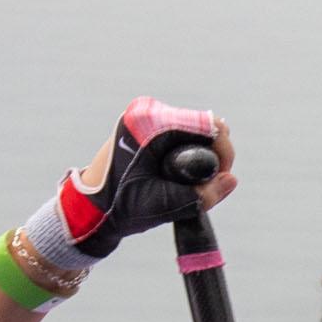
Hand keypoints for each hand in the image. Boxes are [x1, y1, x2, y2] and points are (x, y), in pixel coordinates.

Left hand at [20, 98, 232, 286]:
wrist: (90, 209)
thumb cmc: (122, 207)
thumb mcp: (165, 205)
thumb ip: (202, 195)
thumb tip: (231, 179)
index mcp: (147, 123)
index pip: (205, 124)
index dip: (222, 151)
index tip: (222, 176)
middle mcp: (146, 112)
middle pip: (203, 126)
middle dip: (214, 155)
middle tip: (209, 184)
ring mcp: (146, 117)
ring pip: (196, 131)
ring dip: (204, 156)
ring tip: (195, 183)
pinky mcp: (147, 127)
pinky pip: (184, 135)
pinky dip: (192, 154)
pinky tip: (184, 176)